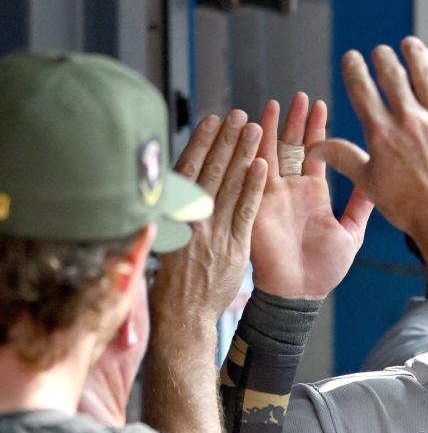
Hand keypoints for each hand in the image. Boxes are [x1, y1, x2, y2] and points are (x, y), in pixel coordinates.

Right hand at [150, 110, 267, 324]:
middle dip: (226, 140)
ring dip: (243, 154)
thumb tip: (178, 187)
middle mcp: (191, 218)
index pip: (188, 170)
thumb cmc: (170, 282)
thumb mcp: (160, 241)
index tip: (212, 120)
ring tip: (255, 128)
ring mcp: (213, 231)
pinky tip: (262, 165)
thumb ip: (172, 214)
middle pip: (211, 170)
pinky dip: (252, 187)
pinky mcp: (233, 247)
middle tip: (239, 115)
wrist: (182, 317)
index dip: (202, 143)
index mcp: (171, 214)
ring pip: (229, 185)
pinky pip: (245, 211)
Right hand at [251, 93, 373, 298]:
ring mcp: (272, 196)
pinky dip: (252, 154)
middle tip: (298, 96)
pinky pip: (252, 175)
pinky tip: (252, 132)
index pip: (314, 152)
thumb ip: (361, 206)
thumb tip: (379, 182)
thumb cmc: (325, 269)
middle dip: (293, 121)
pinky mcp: (256, 206)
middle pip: (290, 146)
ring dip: (268, 129)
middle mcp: (291, 190)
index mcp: (313, 193)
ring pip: (268, 154)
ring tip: (272, 104)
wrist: (301, 293)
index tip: (319, 104)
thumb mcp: (351, 233)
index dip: (315, 129)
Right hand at [315, 36, 427, 244]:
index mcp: (382, 134)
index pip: (362, 88)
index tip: (352, 58)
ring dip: (414, 52)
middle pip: (392, 73)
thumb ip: (343, 158)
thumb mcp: (369, 183)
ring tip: (409, 44)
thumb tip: (314, 148)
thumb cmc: (408, 207)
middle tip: (381, 52)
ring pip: (424, 71)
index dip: (354, 68)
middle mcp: (408, 120)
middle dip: (383, 57)